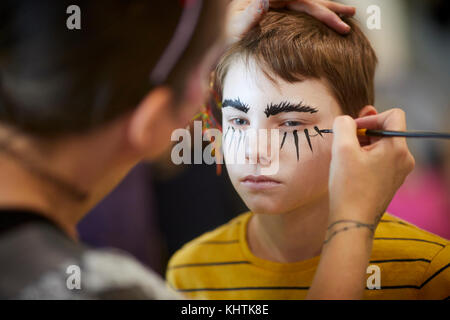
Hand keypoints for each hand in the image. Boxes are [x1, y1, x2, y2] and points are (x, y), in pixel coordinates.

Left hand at [225, 0, 355, 43]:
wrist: (219, 38)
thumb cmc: (225, 33)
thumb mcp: (235, 26)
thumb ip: (249, 16)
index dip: (320, 10)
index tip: (338, 20)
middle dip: (330, 7)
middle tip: (351, 14)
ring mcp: (277, 5)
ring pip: (307, 3)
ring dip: (327, 8)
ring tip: (348, 13)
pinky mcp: (278, 13)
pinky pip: (301, 11)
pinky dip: (316, 13)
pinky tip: (327, 17)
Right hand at [328, 108, 414, 231]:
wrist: (353, 221)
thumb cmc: (348, 186)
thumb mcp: (341, 149)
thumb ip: (344, 125)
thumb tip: (345, 121)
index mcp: (397, 148)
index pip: (393, 116)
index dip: (370, 118)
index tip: (352, 130)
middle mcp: (404, 159)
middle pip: (386, 131)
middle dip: (363, 134)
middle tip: (345, 145)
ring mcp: (399, 172)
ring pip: (381, 146)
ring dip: (363, 147)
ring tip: (346, 160)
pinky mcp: (391, 181)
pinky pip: (381, 160)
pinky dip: (366, 159)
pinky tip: (352, 171)